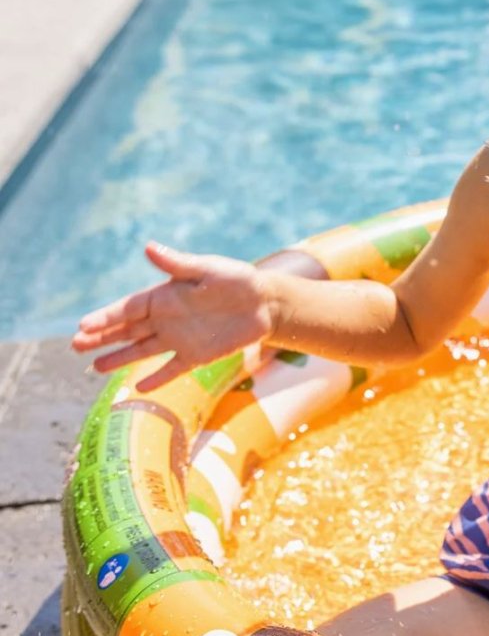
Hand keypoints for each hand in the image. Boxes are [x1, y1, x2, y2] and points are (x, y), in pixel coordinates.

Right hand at [72, 242, 273, 391]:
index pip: (127, 309)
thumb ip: (177, 263)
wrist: (266, 303)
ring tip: (93, 368)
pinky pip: (172, 369)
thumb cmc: (236, 280)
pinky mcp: (197, 355)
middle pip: (127, 330)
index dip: (105, 318)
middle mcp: (166, 318)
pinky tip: (139, 388)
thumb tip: (148, 246)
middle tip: (75, 346)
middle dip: (101, 338)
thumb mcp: (207, 269)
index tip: (83, 327)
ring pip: (142, 350)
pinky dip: (157, 378)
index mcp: (164, 296)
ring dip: (119, 359)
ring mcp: (179, 338)